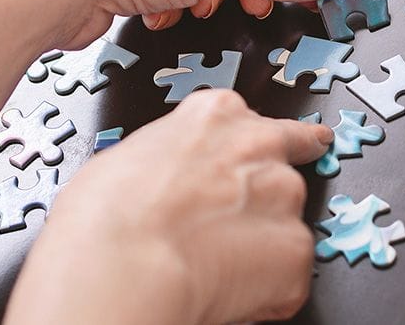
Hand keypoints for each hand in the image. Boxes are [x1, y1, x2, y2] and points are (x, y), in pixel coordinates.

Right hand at [6, 90, 332, 323]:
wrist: (123, 262)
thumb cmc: (109, 212)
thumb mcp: (129, 154)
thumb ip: (172, 157)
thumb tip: (168, 179)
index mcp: (216, 115)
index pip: (260, 122)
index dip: (257, 150)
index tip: (259, 161)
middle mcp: (260, 149)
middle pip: (280, 173)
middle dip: (259, 202)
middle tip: (220, 228)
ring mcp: (284, 199)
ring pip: (284, 226)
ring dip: (259, 246)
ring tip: (211, 262)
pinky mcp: (296, 253)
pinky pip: (287, 275)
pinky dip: (265, 290)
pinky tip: (223, 288)